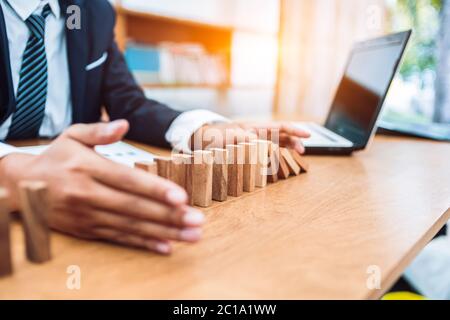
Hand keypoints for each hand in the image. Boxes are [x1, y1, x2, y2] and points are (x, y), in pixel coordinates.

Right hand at [0, 120, 204, 254]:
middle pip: (134, 208)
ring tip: (190, 236)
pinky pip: (119, 238)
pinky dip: (143, 243)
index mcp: (87, 168)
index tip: (181, 198)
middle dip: (168, 216)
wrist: (22, 186)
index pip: (127, 180)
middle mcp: (88, 194)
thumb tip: (124, 123)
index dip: (155, 190)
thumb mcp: (72, 136)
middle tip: (197, 222)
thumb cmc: (56, 158)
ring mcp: (87, 215)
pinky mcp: (87, 230)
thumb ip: (99, 131)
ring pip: (131, 226)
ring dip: (163, 233)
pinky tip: (165, 247)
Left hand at [191, 122, 310, 153]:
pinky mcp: (249, 151)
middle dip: (294, 141)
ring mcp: (253, 143)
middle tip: (303, 152)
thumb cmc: (211, 137)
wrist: (199, 140)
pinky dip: (276, 157)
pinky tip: (281, 163)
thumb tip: (255, 139)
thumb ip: (240, 137)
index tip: (307, 134)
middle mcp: (256, 135)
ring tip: (298, 156)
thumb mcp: (225, 137)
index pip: (279, 127)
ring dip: (287, 149)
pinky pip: (267, 153)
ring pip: (276, 144)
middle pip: (281, 136)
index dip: (294, 130)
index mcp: (253, 129)